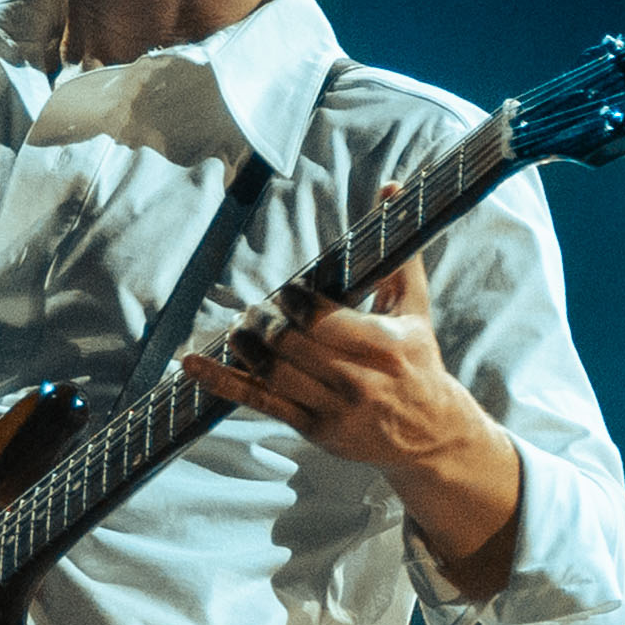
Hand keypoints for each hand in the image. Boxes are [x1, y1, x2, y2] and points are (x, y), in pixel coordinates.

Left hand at [182, 220, 521, 598]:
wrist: (431, 434)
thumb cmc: (419, 362)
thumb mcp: (415, 310)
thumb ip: (399, 254)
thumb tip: (390, 190)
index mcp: (384, 345)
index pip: (321, 317)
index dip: (292, 300)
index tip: (286, 291)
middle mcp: (358, 380)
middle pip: (290, 344)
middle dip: (264, 322)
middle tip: (256, 311)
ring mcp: (335, 409)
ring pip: (271, 373)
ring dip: (244, 346)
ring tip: (240, 331)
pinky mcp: (315, 431)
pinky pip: (260, 403)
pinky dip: (222, 382)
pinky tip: (193, 365)